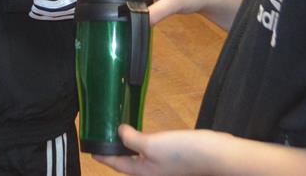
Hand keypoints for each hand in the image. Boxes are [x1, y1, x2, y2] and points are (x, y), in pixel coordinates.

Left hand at [95, 126, 218, 174]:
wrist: (215, 155)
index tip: (90, 148)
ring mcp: (163, 165)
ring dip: (128, 146)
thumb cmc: (182, 153)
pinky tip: (143, 134)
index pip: (117, 164)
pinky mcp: (172, 157)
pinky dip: (143, 143)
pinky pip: (151, 150)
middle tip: (103, 138)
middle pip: (127, 162)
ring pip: (139, 156)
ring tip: (119, 134)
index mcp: (143, 172)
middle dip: (114, 151)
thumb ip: (133, 139)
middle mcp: (152, 171)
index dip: (103, 156)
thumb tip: (118, 132)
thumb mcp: (152, 144)